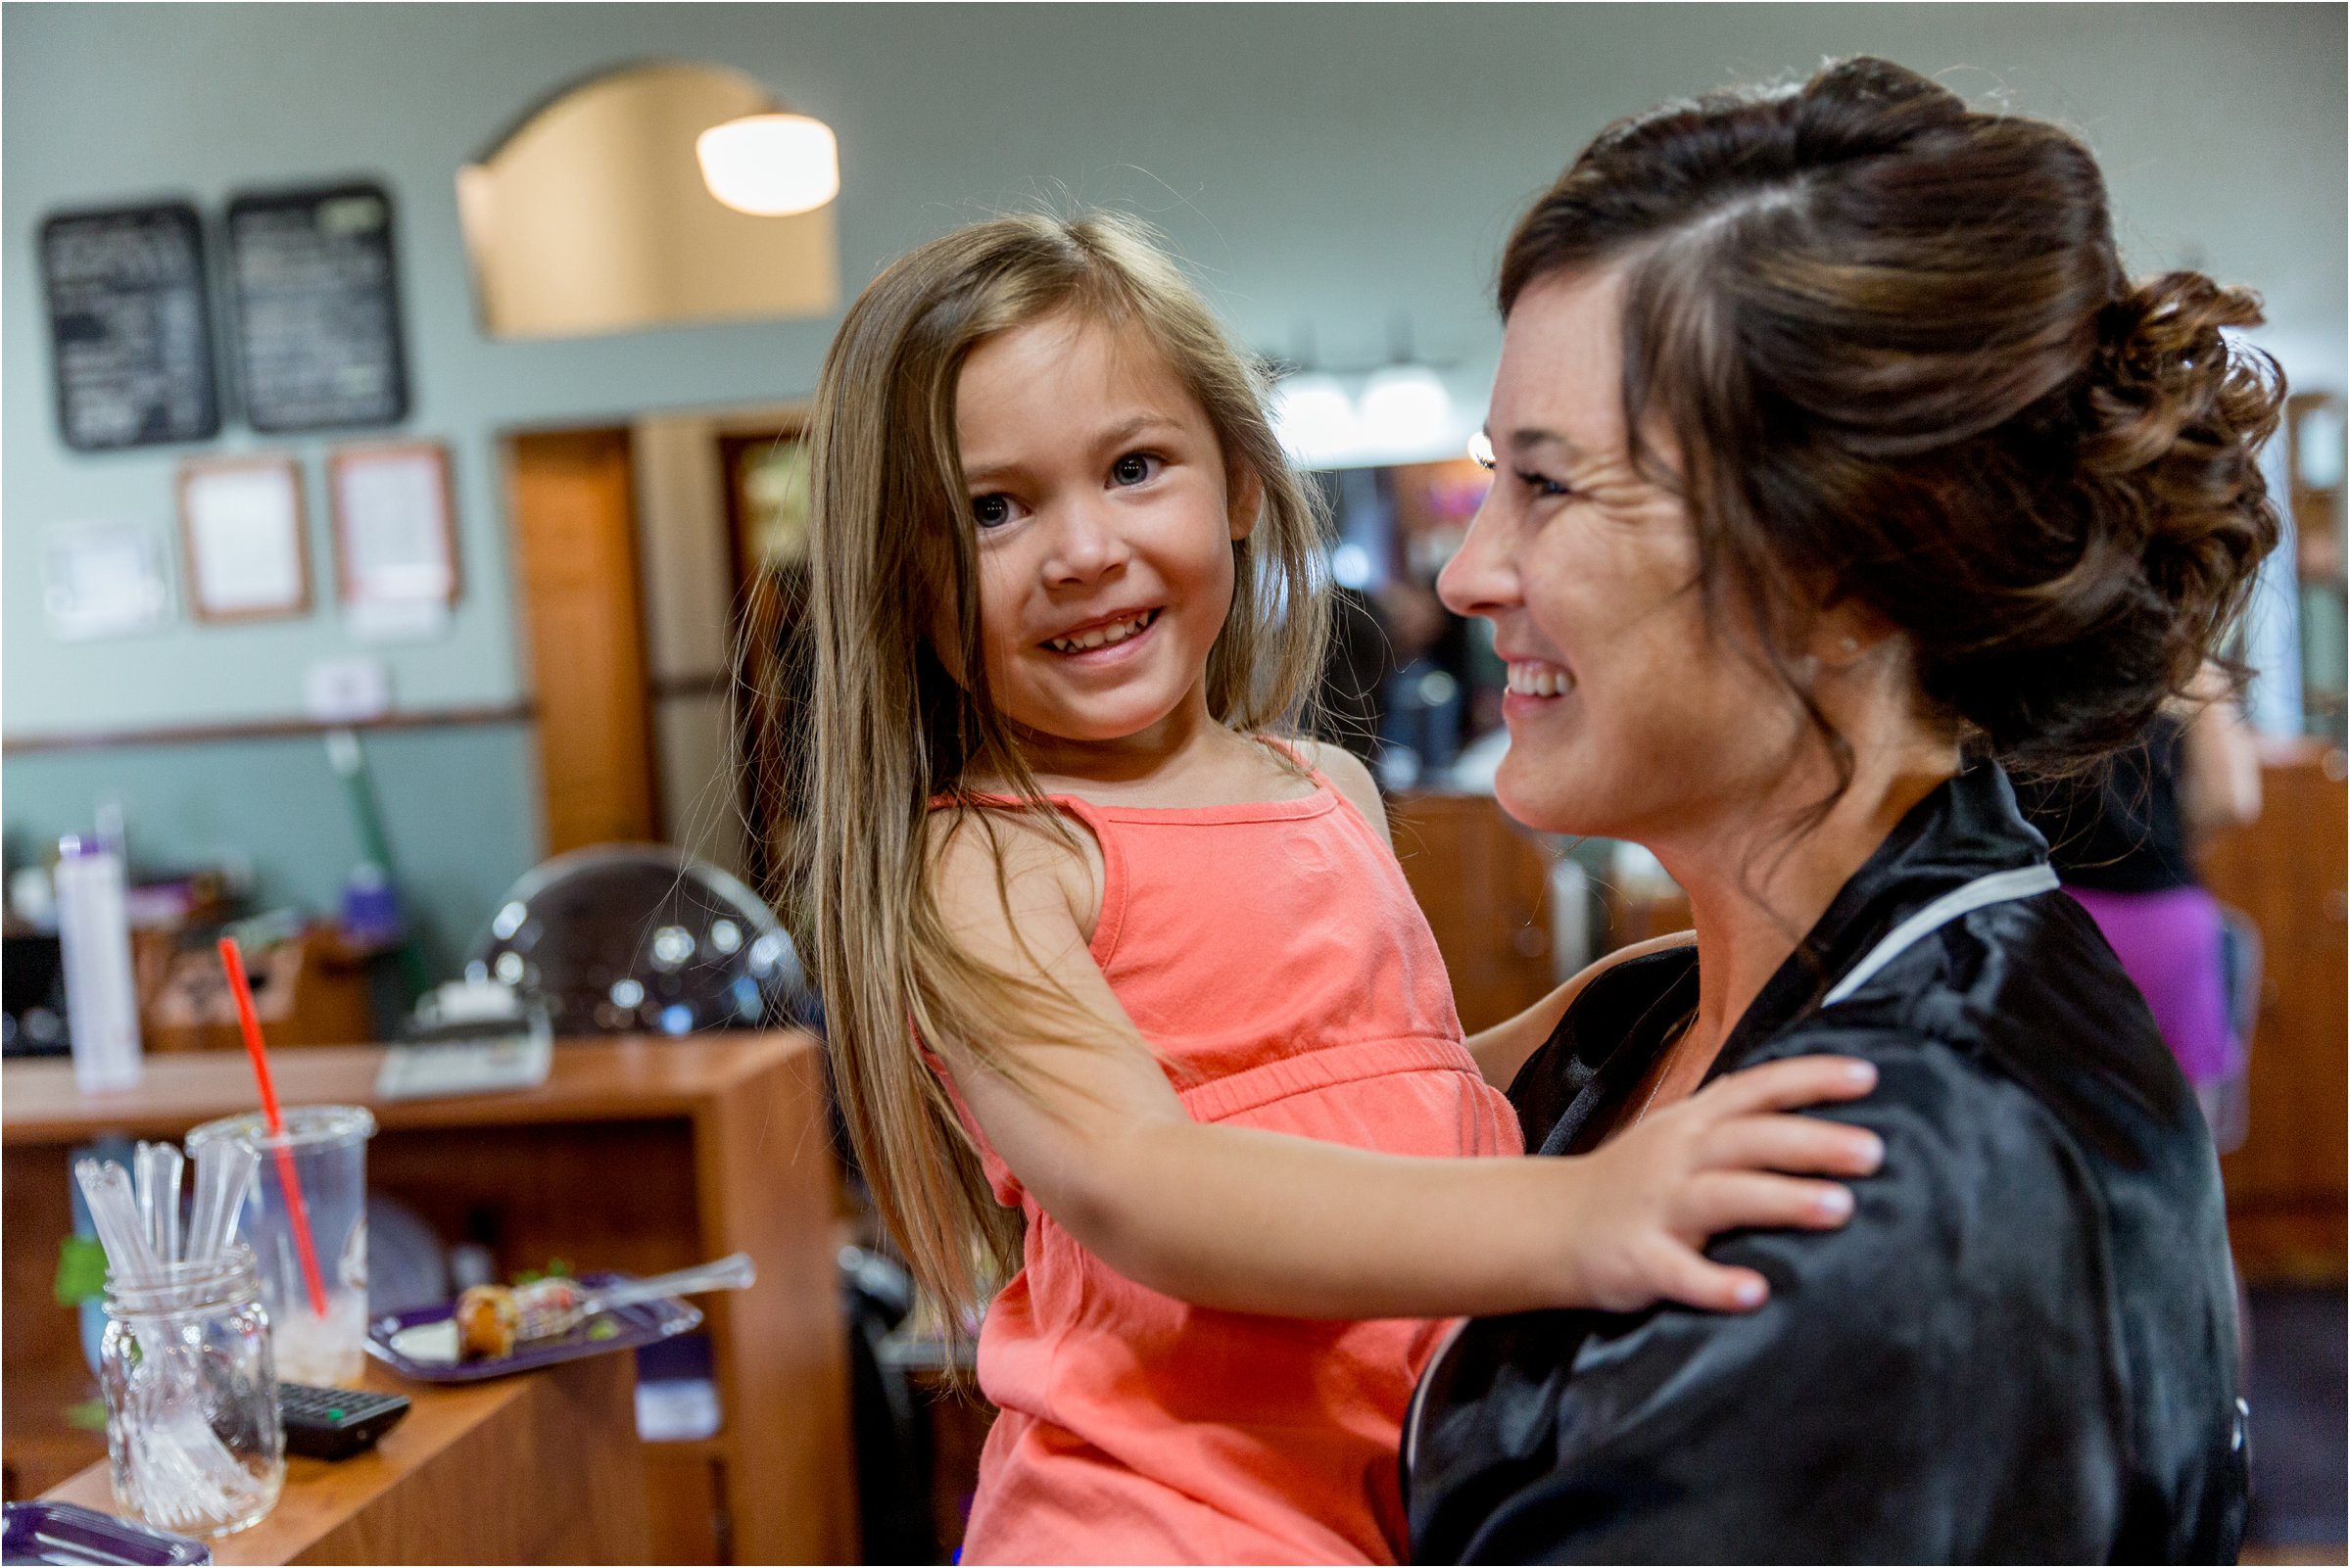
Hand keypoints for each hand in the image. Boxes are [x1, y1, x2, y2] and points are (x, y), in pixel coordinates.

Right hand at [1554, 1056, 1883, 1313]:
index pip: (1756, 1089)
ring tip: (1840, 1208)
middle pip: (1749, 1139)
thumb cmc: (1636, 1182)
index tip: (1868, 1078)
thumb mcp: (1680, 1135)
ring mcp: (1656, 1207)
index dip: (1810, 1079)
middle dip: (1812, 1142)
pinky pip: (1679, 1273)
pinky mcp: (1638, 1258)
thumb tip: (1821, 1104)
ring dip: (1782, 1199)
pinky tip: (1755, 1294)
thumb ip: (1738, 1119)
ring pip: (1723, 1197)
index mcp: (1693, 1123)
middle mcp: (1678, 1156)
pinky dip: (1715, 1284)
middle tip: (1874, 1151)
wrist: (1550, 1225)